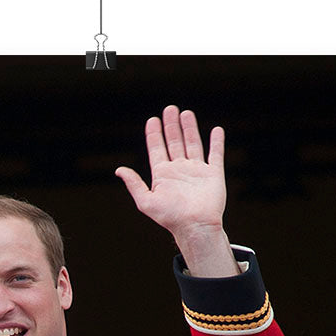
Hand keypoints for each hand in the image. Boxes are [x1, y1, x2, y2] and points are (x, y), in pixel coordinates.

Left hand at [115, 106, 226, 242]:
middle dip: (171, 126)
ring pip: (193, 143)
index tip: (153, 120)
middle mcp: (179, 170)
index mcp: (163, 175)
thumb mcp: (145, 201)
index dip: (154, 134)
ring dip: (189, 128)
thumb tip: (119, 170)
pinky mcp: (213, 174)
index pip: (156, 149)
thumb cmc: (169, 217)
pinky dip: (216, 142)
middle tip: (169, 109)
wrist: (194, 226)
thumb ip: (134, 184)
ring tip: (186, 113)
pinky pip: (215, 154)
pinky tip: (216, 130)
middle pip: (174, 142)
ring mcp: (197, 171)